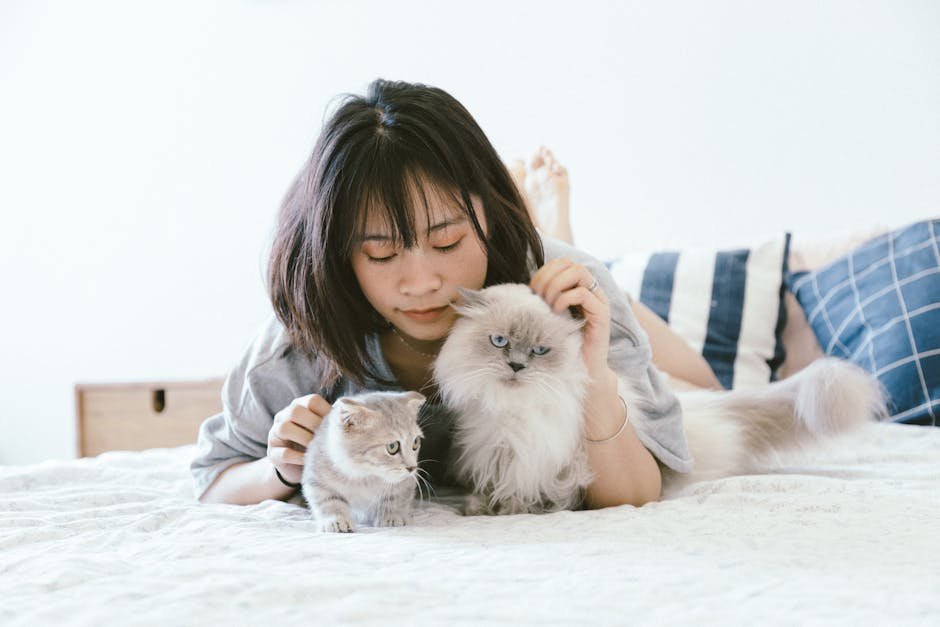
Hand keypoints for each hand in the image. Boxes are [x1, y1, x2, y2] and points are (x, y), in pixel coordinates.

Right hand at [267, 393, 331, 483]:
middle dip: (314, 424)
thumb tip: (350, 419)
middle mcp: (283, 416)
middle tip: (326, 438)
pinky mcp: (272, 453)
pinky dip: (298, 457)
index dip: (326, 412)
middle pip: (295, 411)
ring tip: (316, 448)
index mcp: (299, 406)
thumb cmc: (315, 443)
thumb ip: (331, 422)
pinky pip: (283, 453)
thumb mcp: (322, 430)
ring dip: (304, 439)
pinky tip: (309, 460)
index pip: (312, 401)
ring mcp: (275, 434)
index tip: (336, 426)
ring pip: (285, 428)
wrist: (297, 467)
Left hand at [529, 258, 610, 375]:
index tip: (532, 290)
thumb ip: (544, 300)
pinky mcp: (602, 314)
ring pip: (578, 272)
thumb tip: (526, 288)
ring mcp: (599, 300)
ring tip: (548, 304)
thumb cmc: (564, 344)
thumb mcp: (551, 317)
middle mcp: (592, 290)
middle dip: (548, 277)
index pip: (562, 263)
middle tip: (539, 297)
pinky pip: (583, 294)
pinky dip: (565, 299)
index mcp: (580, 288)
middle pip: (570, 263)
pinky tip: (557, 312)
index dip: (544, 271)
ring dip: (556, 285)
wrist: (584, 370)